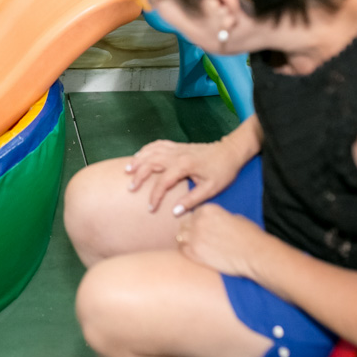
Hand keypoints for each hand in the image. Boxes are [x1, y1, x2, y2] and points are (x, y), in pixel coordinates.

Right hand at [125, 139, 243, 214]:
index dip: (155, 196)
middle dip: (139, 175)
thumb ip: (191, 200)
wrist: (229, 152)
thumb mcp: (210, 189)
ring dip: (138, 160)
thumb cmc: (222, 171)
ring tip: (127, 170)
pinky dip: (145, 149)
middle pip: (151, 162)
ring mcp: (176, 148)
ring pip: (151, 151)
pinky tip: (139, 156)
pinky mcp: (177, 145)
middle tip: (131, 188)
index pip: (163, 182)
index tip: (151, 208)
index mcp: (184, 166)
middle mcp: (177, 154)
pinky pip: (157, 144)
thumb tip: (174, 212)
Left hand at [175, 203, 270, 277]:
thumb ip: (217, 218)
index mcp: (208, 209)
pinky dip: (186, 251)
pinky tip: (196, 253)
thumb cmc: (250, 236)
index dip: (198, 222)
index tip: (204, 229)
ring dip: (187, 240)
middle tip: (200, 239)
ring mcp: (194, 237)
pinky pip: (181, 249)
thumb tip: (211, 223)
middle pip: (185, 223)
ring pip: (180, 236)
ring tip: (197, 246)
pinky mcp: (194, 253)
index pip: (194, 213)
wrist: (255, 254)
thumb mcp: (233, 217)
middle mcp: (198, 221)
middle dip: (191, 230)